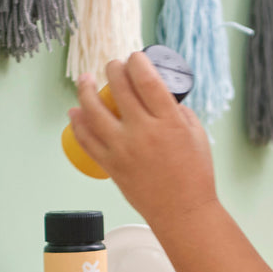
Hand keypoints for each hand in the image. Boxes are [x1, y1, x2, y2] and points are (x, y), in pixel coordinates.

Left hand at [67, 53, 218, 227]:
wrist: (183, 213)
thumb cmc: (195, 177)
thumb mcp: (197, 135)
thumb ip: (178, 112)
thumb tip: (160, 97)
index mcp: (169, 121)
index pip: (145, 79)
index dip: (136, 61)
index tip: (134, 58)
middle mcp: (144, 132)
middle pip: (118, 87)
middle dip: (113, 69)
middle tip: (113, 66)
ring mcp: (124, 149)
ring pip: (94, 110)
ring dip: (85, 90)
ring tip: (84, 81)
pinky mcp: (112, 166)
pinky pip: (87, 140)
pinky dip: (77, 123)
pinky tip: (75, 112)